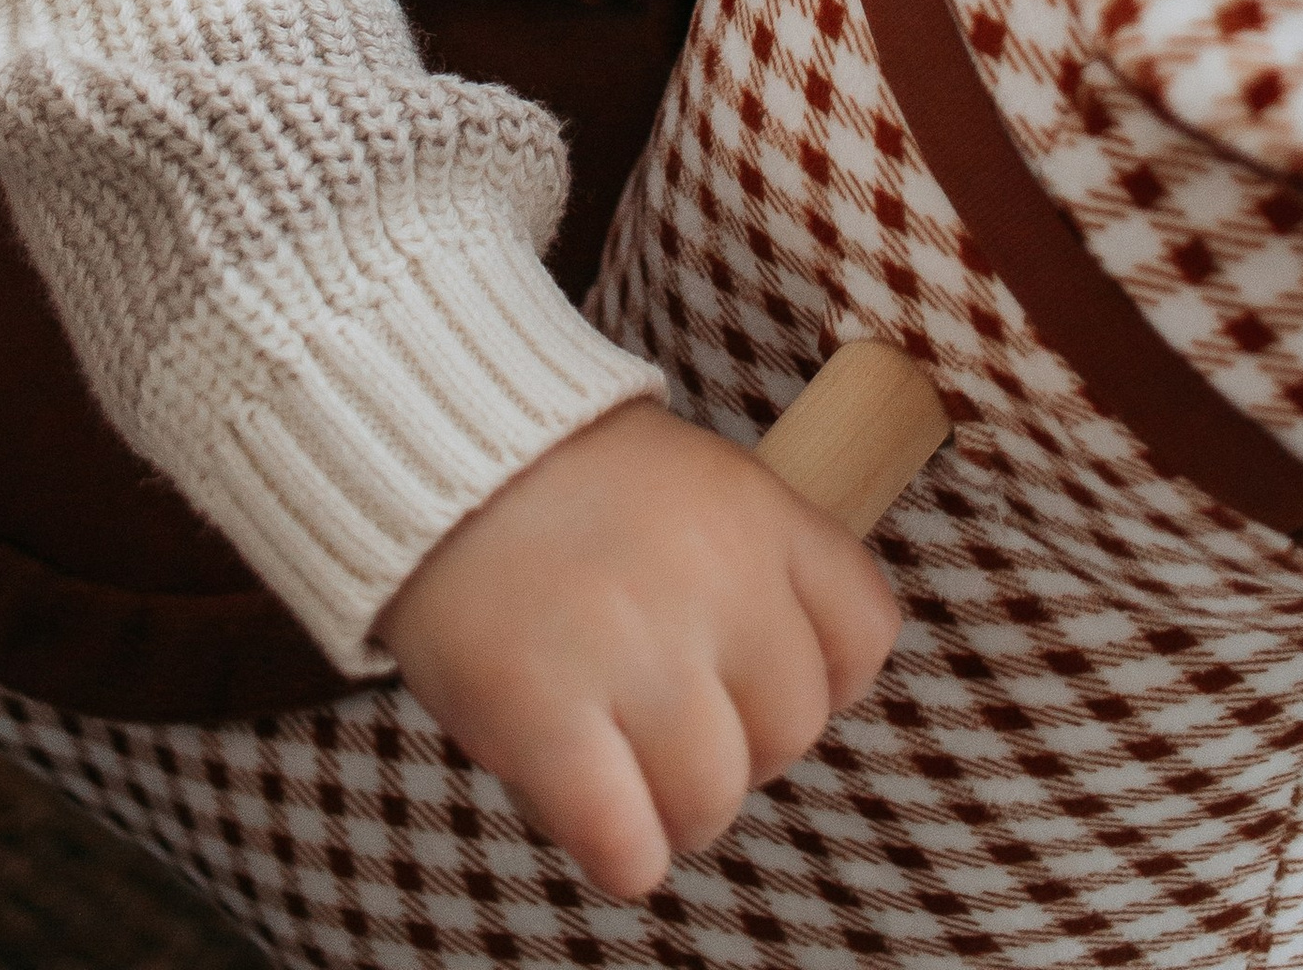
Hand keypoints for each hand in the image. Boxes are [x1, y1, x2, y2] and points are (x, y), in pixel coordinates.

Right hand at [378, 400, 901, 899]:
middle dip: (739, 746)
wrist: (438, 451)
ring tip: (624, 766)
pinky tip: (591, 810)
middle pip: (790, 731)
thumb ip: (760, 569)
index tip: (760, 679)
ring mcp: (634, 648)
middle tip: (672, 721)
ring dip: (673, 809)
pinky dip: (620, 851)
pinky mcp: (545, 715)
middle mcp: (714, 579)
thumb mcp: (700, 484)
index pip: (865, 636)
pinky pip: (628, 846)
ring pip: (713, 801)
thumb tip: (795, 693)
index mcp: (759, 513)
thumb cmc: (568, 485)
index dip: (819, 677)